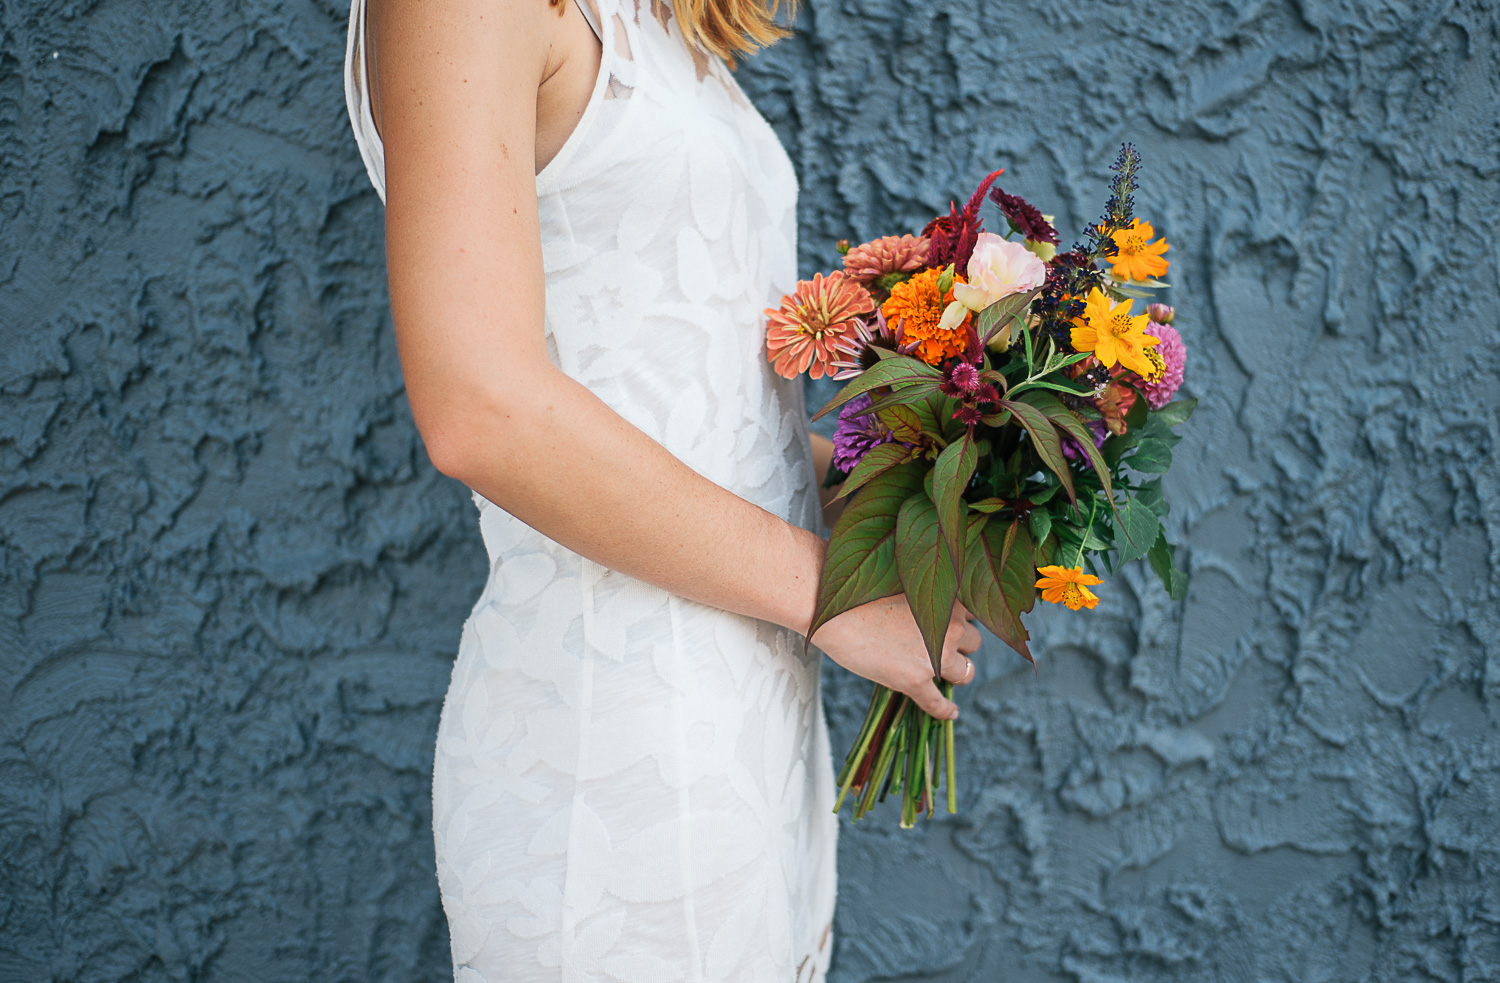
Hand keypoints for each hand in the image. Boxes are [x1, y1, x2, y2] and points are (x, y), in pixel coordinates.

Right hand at [809, 596, 980, 719]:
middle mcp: (948, 626)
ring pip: (966, 672)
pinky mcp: (916, 680)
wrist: (833, 612)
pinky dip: (946, 710)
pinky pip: (939, 702)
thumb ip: (922, 599)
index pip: (970, 614)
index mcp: (944, 599)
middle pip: (974, 642)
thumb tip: (928, 612)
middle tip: (944, 651)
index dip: (960, 623)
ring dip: (959, 674)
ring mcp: (934, 655)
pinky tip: (950, 712)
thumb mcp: (900, 585)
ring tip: (947, 678)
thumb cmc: (857, 593)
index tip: (951, 629)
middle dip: (961, 647)